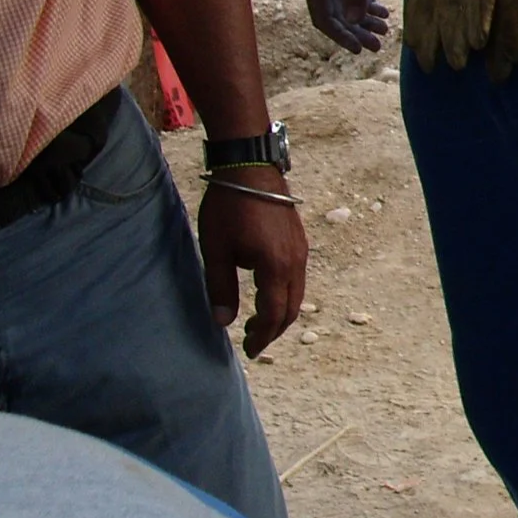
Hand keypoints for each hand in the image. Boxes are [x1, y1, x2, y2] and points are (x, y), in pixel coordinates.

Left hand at [198, 167, 308, 357]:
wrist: (250, 167)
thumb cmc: (229, 207)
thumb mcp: (216, 250)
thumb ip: (220, 288)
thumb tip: (223, 322)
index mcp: (275, 267)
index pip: (273, 314)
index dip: (262, 337)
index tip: (249, 350)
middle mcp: (295, 262)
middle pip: (291, 308)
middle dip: (273, 330)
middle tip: (253, 342)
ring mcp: (301, 250)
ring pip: (298, 294)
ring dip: (280, 312)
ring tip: (257, 321)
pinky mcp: (299, 241)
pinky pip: (298, 278)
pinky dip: (285, 295)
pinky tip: (267, 292)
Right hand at [302, 0, 389, 52]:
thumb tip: (353, 20)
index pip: (323, 18)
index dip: (341, 36)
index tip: (359, 49)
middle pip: (336, 15)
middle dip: (357, 30)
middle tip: (378, 44)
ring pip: (346, 4)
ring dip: (364, 18)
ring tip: (385, 30)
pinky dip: (367, 1)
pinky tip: (383, 11)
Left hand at [403, 0, 517, 74]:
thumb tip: (424, 4)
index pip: (415, 11)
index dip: (418, 35)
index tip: (420, 52)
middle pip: (431, 19)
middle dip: (432, 47)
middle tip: (435, 66)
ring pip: (454, 16)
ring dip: (455, 43)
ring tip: (457, 63)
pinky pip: (479, 1)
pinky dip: (478, 22)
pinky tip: (478, 41)